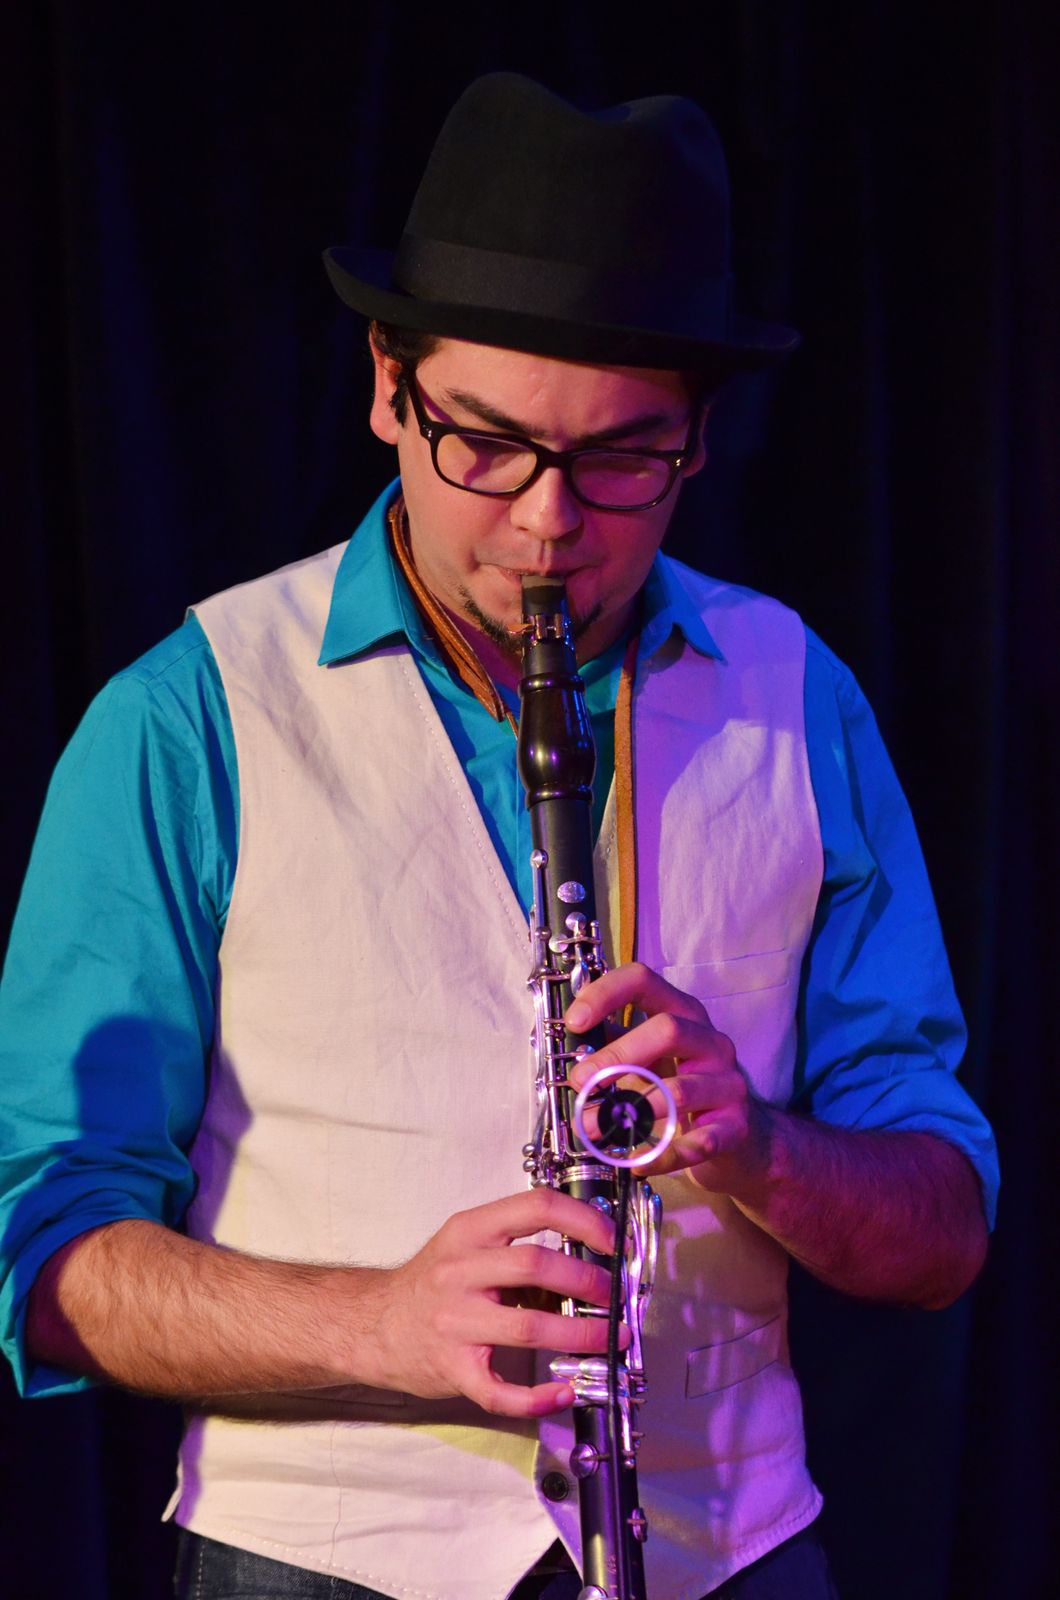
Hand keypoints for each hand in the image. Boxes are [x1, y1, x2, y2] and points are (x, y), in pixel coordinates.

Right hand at [363, 1188, 621, 1417]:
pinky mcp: (452, 1368)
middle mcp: (461, 1271)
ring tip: (609, 1339)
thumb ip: (515, 1244)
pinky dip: (538, 1396)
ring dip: (580, 1336)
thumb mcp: (465, 1245)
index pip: (535, 1206)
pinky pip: (500, 1390)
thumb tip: (587, 1256)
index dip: (583, 1220)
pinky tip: (565, 1392)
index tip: (612, 1240)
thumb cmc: (430, 1283)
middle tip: (615, 1295)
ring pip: (528, 1327)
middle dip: (588, 1281)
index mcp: (470, 1231)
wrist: (371, 1324)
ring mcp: (454, 1321)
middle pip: (536, 1265)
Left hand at [565, 962, 773, 1199]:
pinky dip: (662, 1154)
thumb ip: (613, 1045)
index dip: (605, 994)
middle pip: (668, 1030)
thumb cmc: (684, 1092)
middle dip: (617, 1055)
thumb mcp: (649, 1060)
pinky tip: (637, 1162)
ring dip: (631, 1113)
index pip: (644, 981)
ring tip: (593, 1130)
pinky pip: (697, 1142)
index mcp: (682, 1015)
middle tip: (580, 1082)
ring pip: (681, 1090)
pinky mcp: (736, 1126)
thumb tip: (567, 1044)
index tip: (574, 1022)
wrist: (741, 1141)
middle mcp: (710, 1042)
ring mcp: (728, 1083)